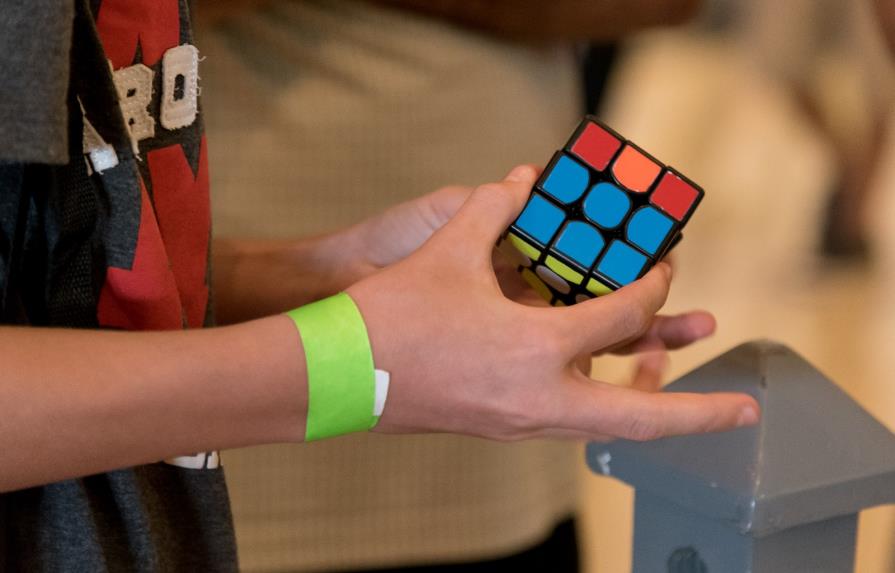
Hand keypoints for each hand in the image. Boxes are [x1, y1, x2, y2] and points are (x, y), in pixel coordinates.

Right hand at [347, 165, 758, 441]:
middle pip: (639, 413)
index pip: (619, 315)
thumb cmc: (392, 316)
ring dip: (652, 410)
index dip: (652, 287)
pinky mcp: (502, 426)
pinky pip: (570, 421)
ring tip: (690, 399)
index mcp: (535, 347)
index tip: (666, 269)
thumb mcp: (447, 251)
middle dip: (700, 413)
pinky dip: (601, 407)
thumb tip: (524, 179)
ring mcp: (521, 421)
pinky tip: (605, 387)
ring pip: (606, 424)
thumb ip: (494, 206)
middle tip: (748, 411)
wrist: (337, 376)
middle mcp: (539, 396)